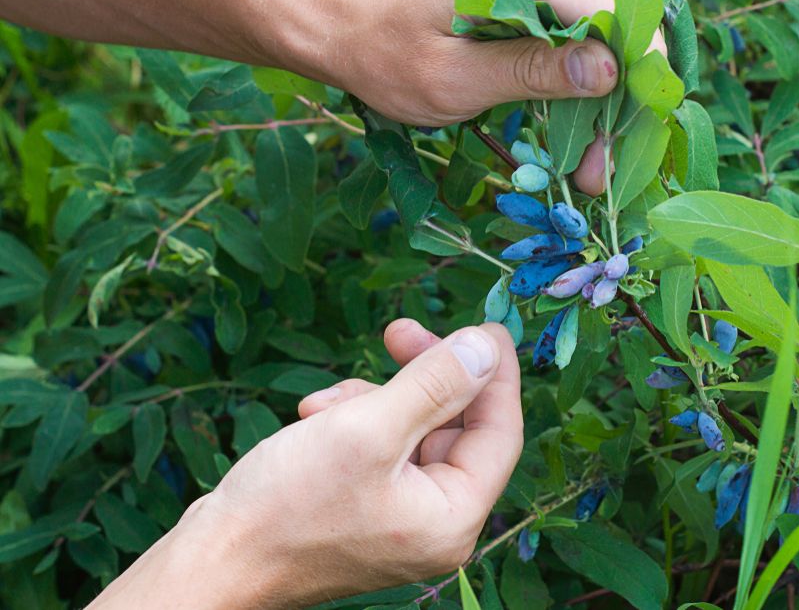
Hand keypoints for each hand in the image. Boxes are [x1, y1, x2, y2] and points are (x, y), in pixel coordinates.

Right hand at [89, 321, 521, 609]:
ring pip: (410, 432)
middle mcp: (436, 525)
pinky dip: (350, 425)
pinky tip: (312, 420)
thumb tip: (487, 347)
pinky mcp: (365, 511)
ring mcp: (400, 521)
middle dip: (419, 378)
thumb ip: (436, 383)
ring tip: (324, 407)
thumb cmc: (287, 503)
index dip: (493, 373)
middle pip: (453, 427)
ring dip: (372, 402)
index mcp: (453, 516)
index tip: (482, 323)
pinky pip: (379, 451)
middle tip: (396, 331)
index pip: (499, 432)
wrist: (210, 563)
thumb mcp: (368, 427)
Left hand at [299, 0, 664, 195]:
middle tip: (600, 172)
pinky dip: (573, 86)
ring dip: (597, 102)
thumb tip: (608, 71)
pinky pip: (567, 37)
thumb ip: (531, 72)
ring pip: (592, 38)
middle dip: (617, 100)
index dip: (636, 69)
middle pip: (608, 26)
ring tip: (587, 167)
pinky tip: (570, 132)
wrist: (342, 30)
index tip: (630, 135)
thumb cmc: (384, 57)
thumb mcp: (453, 78)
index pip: (608, 7)